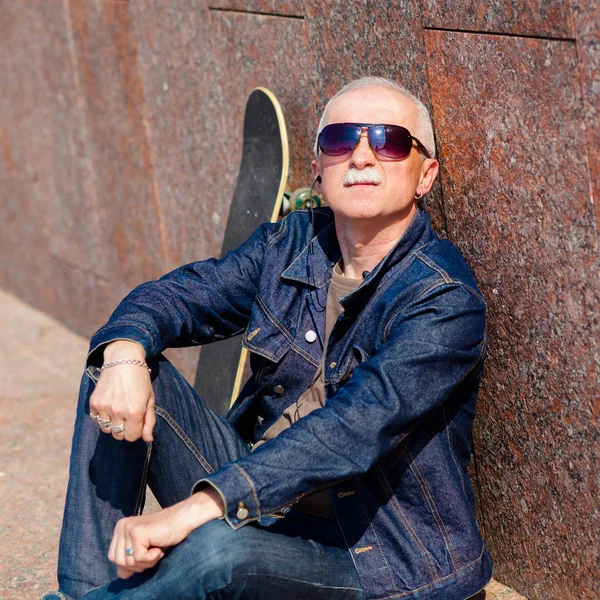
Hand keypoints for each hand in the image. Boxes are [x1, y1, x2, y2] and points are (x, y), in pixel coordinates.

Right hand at [90, 341, 154, 442]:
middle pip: (119, 435)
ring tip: (119, 410)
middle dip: (124, 429)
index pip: (132, 437)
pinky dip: (102, 417)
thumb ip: (149, 422)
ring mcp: (104, 407)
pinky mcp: (94, 403)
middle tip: (128, 415)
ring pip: (107, 429)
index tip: (137, 422)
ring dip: (113, 424)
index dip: (136, 431)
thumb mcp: (150, 400)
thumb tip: (148, 440)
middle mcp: (118, 412)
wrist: (123, 360)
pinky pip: (97, 420)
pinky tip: (110, 404)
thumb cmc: (140, 380)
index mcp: (134, 412)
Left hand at [109, 488, 224, 577]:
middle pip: (118, 561)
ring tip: (156, 548)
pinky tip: (159, 547)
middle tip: (152, 552)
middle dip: (137, 564)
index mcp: (120, 528)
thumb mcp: (144, 549)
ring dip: (146, 561)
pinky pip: (138, 558)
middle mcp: (121, 526)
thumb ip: (130, 560)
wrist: (182, 519)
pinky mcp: (137, 532)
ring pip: (128, 562)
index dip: (130, 562)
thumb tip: (122, 574)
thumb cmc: (165, 534)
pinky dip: (151, 558)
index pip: (113, 557)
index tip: (146, 552)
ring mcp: (128, 528)